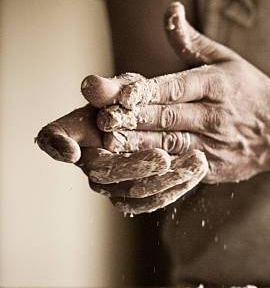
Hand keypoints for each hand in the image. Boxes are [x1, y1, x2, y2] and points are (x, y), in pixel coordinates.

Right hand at [36, 72, 207, 213]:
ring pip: (130, 192)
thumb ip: (114, 88)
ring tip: (194, 162)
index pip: (54, 136)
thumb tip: (91, 85)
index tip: (71, 149)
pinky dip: (175, 189)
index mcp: (79, 128)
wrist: (169, 120)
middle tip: (163, 157)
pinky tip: (196, 173)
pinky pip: (150, 203)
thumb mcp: (131, 88)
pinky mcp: (134, 196)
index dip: (57, 144)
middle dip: (133, 166)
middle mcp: (89, 159)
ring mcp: (110, 183)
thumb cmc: (140, 100)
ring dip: (163, 180)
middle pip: (101, 171)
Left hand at [96, 2, 269, 183]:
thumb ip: (191, 41)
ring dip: (136, 144)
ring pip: (170, 144)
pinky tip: (129, 167)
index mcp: (218, 84)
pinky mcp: (213, 168)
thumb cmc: (249, 90)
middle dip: (131, 117)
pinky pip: (179, 169)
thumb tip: (169, 9)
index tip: (112, 91)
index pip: (175, 86)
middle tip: (97, 117)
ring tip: (105, 141)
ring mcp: (215, 145)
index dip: (143, 91)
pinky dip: (154, 168)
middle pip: (167, 116)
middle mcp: (216, 115)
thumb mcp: (226, 59)